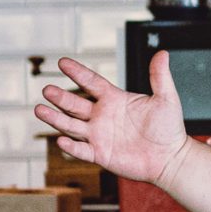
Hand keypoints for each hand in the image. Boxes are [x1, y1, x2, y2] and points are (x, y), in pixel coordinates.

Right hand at [35, 53, 189, 186]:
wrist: (171, 158)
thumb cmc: (169, 128)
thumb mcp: (166, 99)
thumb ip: (159, 77)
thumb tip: (162, 53)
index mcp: (114, 99)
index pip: (91, 82)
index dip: (77, 72)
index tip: (62, 62)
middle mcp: (102, 116)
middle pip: (75, 104)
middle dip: (60, 97)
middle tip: (47, 89)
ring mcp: (99, 136)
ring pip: (71, 125)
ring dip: (55, 119)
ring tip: (39, 110)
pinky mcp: (101, 155)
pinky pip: (82, 150)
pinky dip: (71, 146)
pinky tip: (61, 140)